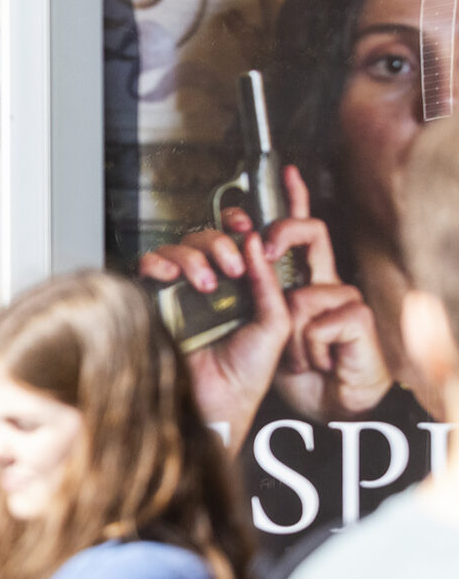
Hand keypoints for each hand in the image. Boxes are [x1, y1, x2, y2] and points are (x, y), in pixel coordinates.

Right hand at [138, 200, 293, 440]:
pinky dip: (157, 263)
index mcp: (239, 284)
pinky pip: (146, 267)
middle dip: (217, 242)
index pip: (232, 239)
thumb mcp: (274, 323)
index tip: (243, 224)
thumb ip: (268, 282)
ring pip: (174, 248)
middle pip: (202, 237)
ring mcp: (178, 291)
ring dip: (190, 256)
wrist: (218, 402)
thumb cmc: (246, 371)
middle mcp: (207, 282)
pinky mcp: (153, 300)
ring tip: (204, 282)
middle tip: (230, 266)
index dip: (234, 223)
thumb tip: (255, 240)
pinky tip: (171, 276)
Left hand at [258, 172, 390, 417]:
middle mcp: (325, 283)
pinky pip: (315, 321)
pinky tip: (318, 361)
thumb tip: (220, 258)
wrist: (319, 408)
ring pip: (301, 292)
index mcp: (298, 280)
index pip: (298, 231)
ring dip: (289, 332)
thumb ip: (242, 291)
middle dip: (282, 232)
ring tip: (298, 355)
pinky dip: (306, 348)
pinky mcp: (359, 321)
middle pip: (311, 233)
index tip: (286, 170)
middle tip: (259, 251)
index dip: (295, 198)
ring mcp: (345, 300)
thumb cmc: (286, 370)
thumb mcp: (252, 325)